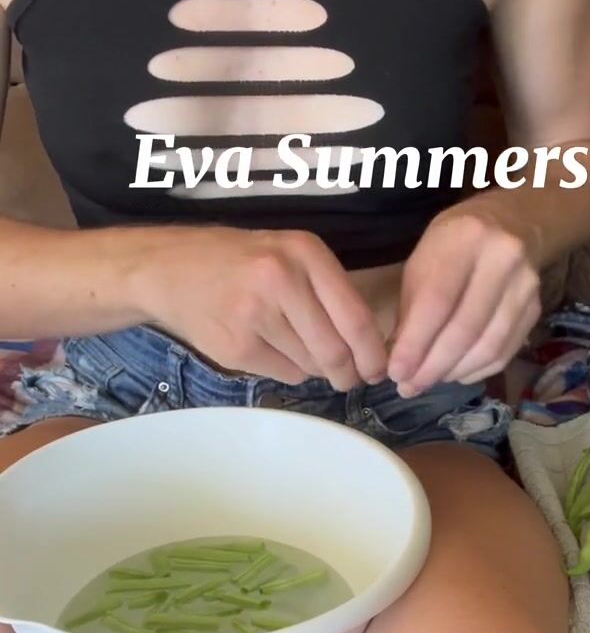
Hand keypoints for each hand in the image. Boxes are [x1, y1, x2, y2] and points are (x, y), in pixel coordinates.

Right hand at [140, 227, 387, 389]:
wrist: (168, 269)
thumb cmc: (238, 263)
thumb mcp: (287, 254)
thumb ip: (327, 292)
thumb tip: (367, 349)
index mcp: (305, 253)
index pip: (356, 317)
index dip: (373, 353)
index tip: (379, 368)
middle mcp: (282, 279)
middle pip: (336, 350)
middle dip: (350, 373)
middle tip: (351, 379)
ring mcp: (255, 314)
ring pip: (311, 365)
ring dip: (315, 370)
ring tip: (296, 350)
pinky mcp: (236, 346)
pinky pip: (283, 374)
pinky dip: (287, 371)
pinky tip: (268, 349)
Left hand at [388, 210, 540, 395]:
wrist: (513, 222)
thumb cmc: (454, 243)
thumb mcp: (423, 260)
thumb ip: (411, 308)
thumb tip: (399, 361)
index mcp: (466, 238)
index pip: (437, 301)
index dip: (415, 343)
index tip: (396, 372)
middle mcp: (503, 259)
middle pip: (464, 329)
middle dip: (431, 366)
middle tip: (408, 387)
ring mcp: (526, 286)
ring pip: (487, 347)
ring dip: (452, 373)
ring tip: (426, 382)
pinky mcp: (536, 309)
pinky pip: (503, 352)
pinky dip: (475, 371)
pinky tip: (453, 374)